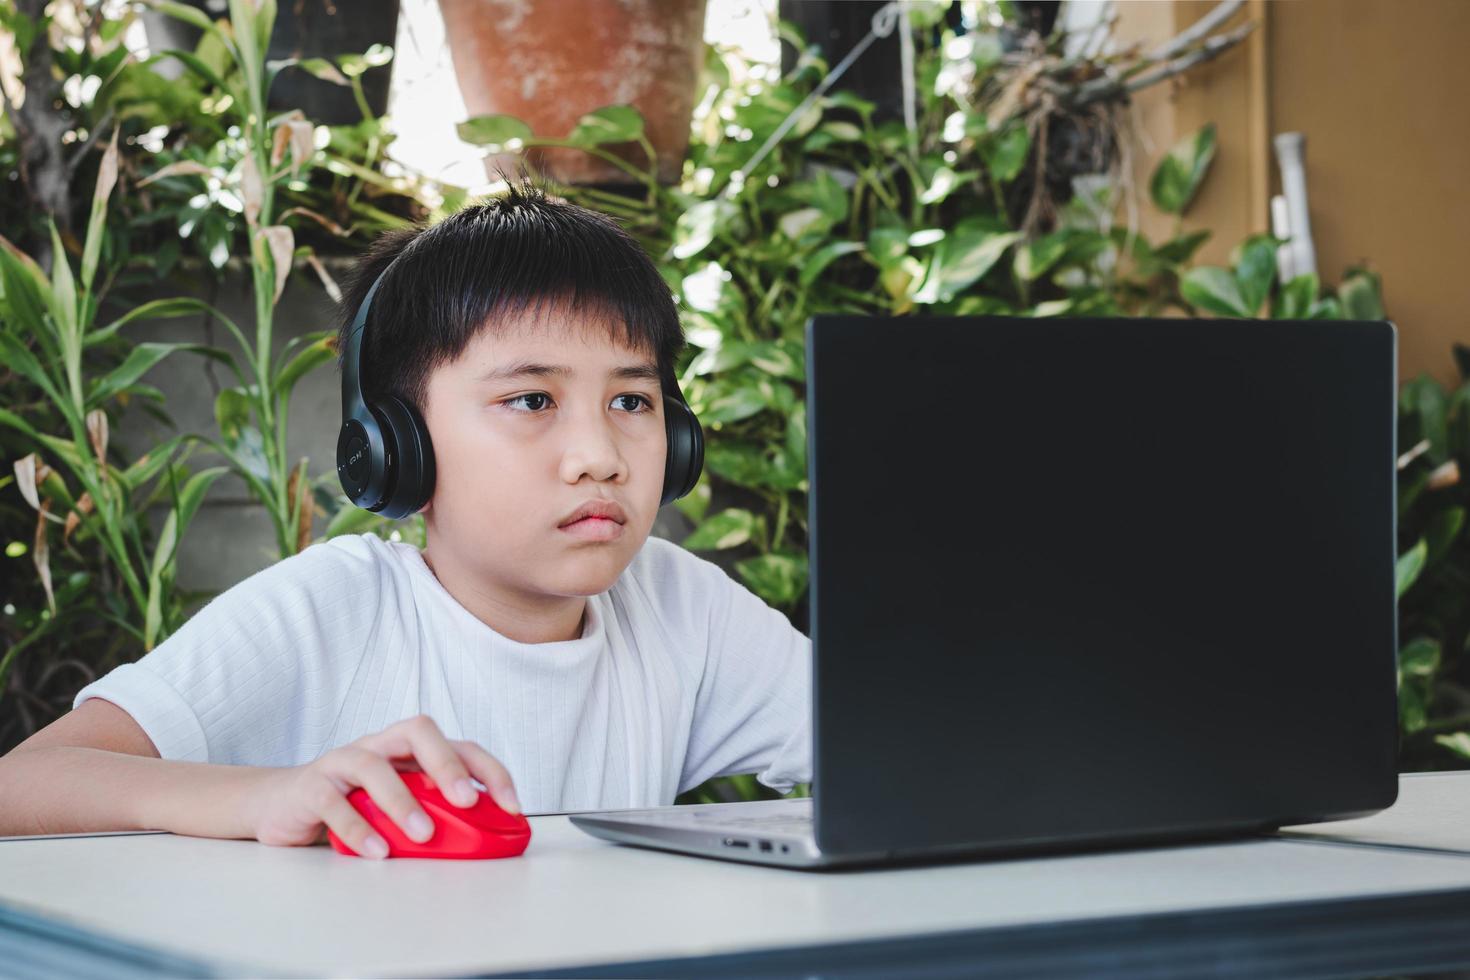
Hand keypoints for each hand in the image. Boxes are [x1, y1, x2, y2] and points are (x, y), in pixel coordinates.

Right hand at [249, 714, 519, 857]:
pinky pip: (332, 801)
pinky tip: (377, 851)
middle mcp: (379, 746)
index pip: (459, 745)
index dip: (490, 771)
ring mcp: (343, 762)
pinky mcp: (311, 787)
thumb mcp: (400, 808)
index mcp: (409, 750)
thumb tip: (486, 842)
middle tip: (467, 802)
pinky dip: (356, 828)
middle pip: (418, 732)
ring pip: (373, 765)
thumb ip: (435, 814)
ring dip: (402, 800)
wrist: (283, 805)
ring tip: (423, 835)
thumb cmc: (353, 804)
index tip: (512, 806)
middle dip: (448, 764)